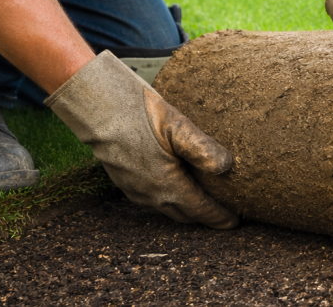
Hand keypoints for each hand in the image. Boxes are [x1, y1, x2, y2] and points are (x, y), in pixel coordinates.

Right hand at [46, 51, 237, 228]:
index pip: (199, 210)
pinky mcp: (125, 181)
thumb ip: (203, 149)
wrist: (97, 108)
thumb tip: (227, 168)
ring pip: (167, 208)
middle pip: (184, 214)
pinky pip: (153, 199)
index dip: (218, 218)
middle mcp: (150, 194)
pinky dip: (170, 200)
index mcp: (167, 185)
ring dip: (187, 209)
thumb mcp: (178, 126)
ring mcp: (135, 189)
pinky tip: (177, 187)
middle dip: (205, 217)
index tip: (235, 223)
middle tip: (225, 214)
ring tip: (205, 203)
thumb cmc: (139, 114)